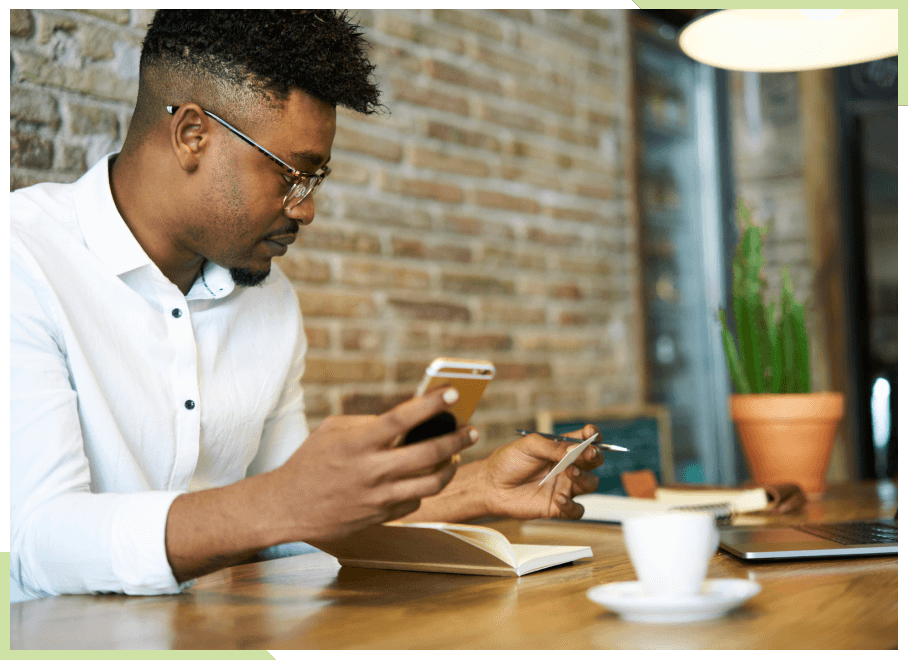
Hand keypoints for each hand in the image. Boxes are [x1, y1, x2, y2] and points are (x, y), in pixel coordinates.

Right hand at [267, 388, 478, 545]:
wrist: (287, 507)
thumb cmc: (309, 462)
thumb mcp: (332, 431)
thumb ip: (368, 423)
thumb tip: (405, 419)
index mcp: (358, 443)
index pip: (401, 418)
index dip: (430, 404)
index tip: (453, 392)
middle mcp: (372, 470)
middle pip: (429, 453)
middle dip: (457, 438)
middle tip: (472, 429)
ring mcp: (378, 497)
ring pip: (432, 482)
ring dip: (451, 465)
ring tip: (457, 454)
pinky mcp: (381, 517)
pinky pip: (416, 501)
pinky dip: (426, 487)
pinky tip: (428, 476)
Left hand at [480, 425, 603, 519]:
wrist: (491, 485)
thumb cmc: (509, 462)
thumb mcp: (530, 446)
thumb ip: (553, 447)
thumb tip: (576, 450)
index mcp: (562, 448)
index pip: (586, 440)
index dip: (592, 436)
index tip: (591, 434)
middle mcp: (567, 467)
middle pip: (594, 461)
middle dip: (594, 456)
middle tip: (587, 453)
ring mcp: (564, 487)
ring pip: (591, 484)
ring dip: (585, 477)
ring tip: (570, 472)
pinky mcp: (558, 507)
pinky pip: (577, 510)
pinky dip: (572, 505)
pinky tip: (558, 498)